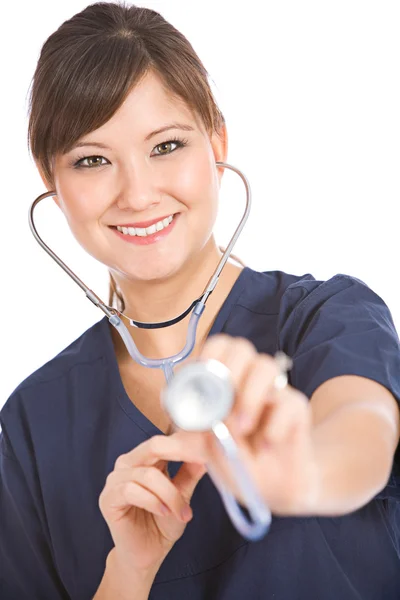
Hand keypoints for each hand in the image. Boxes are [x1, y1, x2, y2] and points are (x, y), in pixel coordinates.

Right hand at [98, 434, 207, 575]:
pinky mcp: (108, 498)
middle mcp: (128, 464)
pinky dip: (152, 501)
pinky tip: (163, 511)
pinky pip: (131, 490)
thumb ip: (190, 472)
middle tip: (202, 461)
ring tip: (181, 511)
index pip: (165, 441)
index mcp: (145, 458)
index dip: (187, 443)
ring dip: (169, 494)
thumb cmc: (162, 524)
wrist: (147, 555)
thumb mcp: (182, 495)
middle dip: (180, 454)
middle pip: (153, 447)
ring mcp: (116, 480)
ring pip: (147, 474)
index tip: (209, 447)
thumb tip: (206, 452)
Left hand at [195, 334, 319, 515]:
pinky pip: (289, 401)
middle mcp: (248, 378)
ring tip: (242, 428)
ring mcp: (272, 390)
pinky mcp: (296, 407)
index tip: (201, 375)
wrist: (272, 489)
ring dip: (250, 396)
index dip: (209, 354)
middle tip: (223, 399)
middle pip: (241, 348)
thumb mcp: (207, 451)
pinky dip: (275, 425)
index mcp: (223, 381)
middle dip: (229, 369)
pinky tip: (266, 445)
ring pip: (265, 367)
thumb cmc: (236, 461)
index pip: (217, 347)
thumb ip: (194, 435)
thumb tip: (192, 413)